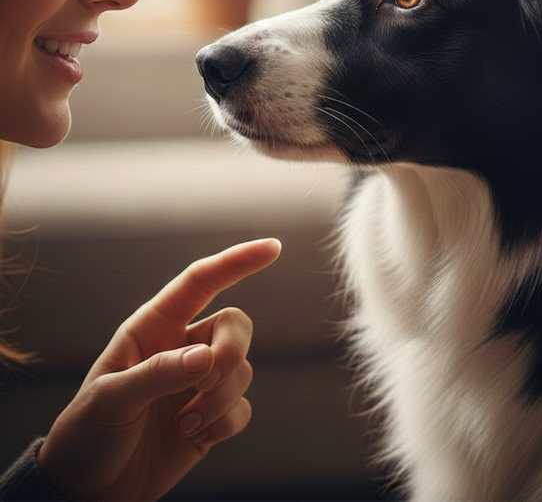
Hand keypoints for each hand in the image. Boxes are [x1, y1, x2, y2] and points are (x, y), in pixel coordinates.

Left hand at [37, 238, 281, 500]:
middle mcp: (181, 348)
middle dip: (232, 351)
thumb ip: (158, 373)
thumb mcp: (108, 400)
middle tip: (207, 380)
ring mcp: (198, 384)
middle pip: (235, 325)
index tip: (273, 247)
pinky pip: (242, 408)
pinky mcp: (211, 418)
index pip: (200, 282)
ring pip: (241, 369)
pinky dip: (224, 422)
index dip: (237, 261)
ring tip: (185, 423)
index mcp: (153, 328)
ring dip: (220, 398)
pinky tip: (194, 436)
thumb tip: (207, 357)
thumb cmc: (86, 436)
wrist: (87, 494)